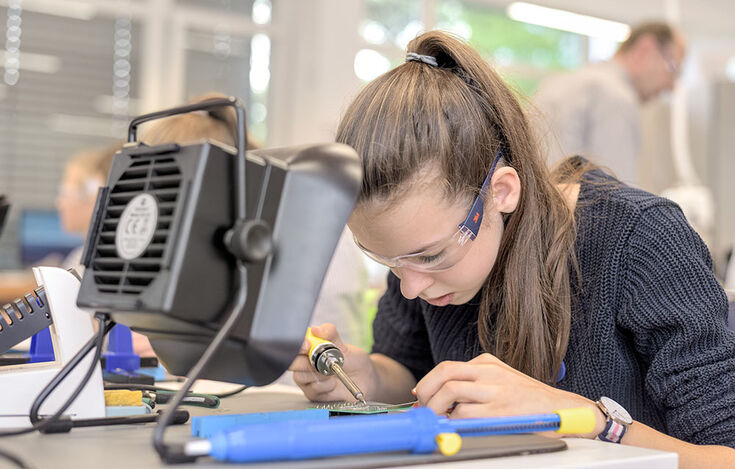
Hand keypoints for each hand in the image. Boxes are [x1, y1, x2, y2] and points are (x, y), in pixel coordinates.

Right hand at [288, 323, 376, 402]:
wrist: (365, 379)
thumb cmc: (353, 361)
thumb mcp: (343, 344)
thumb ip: (330, 333)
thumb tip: (315, 329)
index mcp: (308, 349)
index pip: (293, 346)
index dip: (298, 346)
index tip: (308, 345)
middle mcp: (304, 364)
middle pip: (292, 363)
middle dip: (307, 362)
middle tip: (323, 361)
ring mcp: (306, 380)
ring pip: (300, 377)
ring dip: (319, 375)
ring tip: (332, 372)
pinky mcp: (312, 394)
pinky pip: (312, 390)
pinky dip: (325, 386)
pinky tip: (333, 384)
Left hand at [414, 353, 604, 437]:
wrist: (561, 409)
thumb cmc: (528, 398)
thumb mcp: (500, 379)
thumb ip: (474, 382)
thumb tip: (440, 397)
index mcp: (487, 363)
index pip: (447, 367)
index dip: (428, 382)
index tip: (421, 395)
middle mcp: (490, 373)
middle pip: (445, 374)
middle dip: (427, 392)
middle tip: (423, 407)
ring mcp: (495, 391)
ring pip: (451, 392)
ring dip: (436, 408)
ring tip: (437, 419)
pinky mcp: (500, 411)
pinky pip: (465, 415)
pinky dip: (454, 422)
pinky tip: (455, 427)